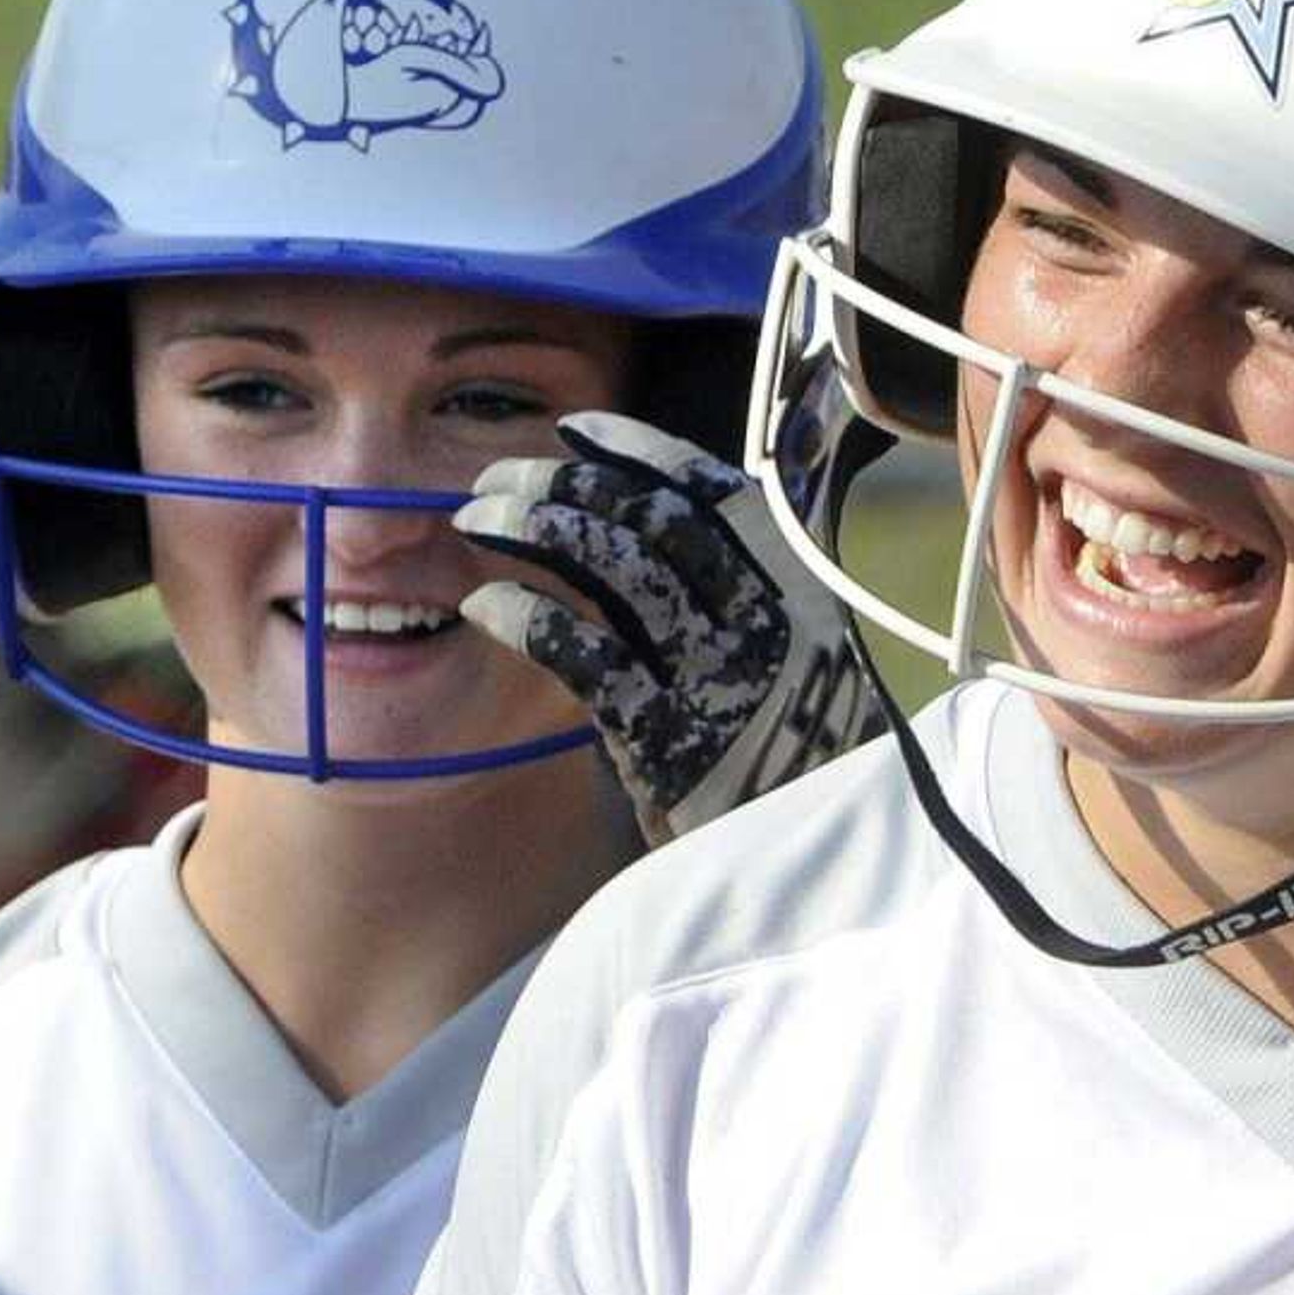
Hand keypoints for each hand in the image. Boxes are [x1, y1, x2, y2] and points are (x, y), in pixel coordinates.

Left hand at [454, 411, 882, 839]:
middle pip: (648, 519)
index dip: (634, 451)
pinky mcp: (669, 737)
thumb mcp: (799, 657)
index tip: (573, 432)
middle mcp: (761, 616)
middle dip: (562, 485)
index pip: (709, 492)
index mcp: (796, 587)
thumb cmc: (793, 755)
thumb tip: (664, 524)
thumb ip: (748, 592)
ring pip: (613, 569)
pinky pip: (585, 655)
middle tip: (495, 480)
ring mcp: (717, 675)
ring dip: (533, 531)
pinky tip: (487, 607)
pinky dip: (529, 617)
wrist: (816, 862)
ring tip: (477, 522)